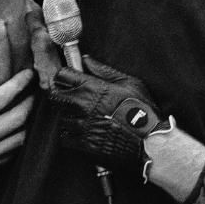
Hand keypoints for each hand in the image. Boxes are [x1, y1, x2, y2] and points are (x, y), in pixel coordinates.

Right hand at [0, 62, 35, 172]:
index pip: (5, 97)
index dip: (20, 83)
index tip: (30, 73)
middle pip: (20, 116)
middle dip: (30, 100)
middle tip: (34, 89)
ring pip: (21, 134)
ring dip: (28, 119)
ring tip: (28, 105)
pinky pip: (14, 149)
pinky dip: (19, 135)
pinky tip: (16, 124)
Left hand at [49, 55, 172, 176]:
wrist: (149, 142)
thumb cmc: (142, 111)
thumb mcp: (128, 83)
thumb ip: (103, 70)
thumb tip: (86, 59)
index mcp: (92, 87)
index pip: (62, 76)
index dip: (64, 76)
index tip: (68, 79)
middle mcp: (82, 105)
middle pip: (55, 96)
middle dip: (61, 95)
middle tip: (72, 97)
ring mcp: (81, 125)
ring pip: (61, 117)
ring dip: (68, 116)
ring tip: (83, 116)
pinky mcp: (82, 144)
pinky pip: (65, 136)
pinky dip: (71, 134)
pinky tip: (84, 131)